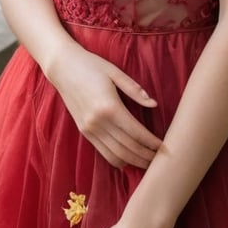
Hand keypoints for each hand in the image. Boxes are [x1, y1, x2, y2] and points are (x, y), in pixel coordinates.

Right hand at [48, 44, 161, 167]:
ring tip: (148, 162)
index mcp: (110, 107)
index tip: (165, 147)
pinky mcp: (84, 131)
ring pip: (116, 154)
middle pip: (128, 148)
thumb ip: (135, 90)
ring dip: (134, 161)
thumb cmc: (91, 65)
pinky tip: (129, 159)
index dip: (152, 143)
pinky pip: (103, 152)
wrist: (62, 67)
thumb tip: (154, 104)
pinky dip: (118, 159)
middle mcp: (98, 122)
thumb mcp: (114, 72)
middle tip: (161, 159)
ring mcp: (89, 129)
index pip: (136, 133)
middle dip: (146, 156)